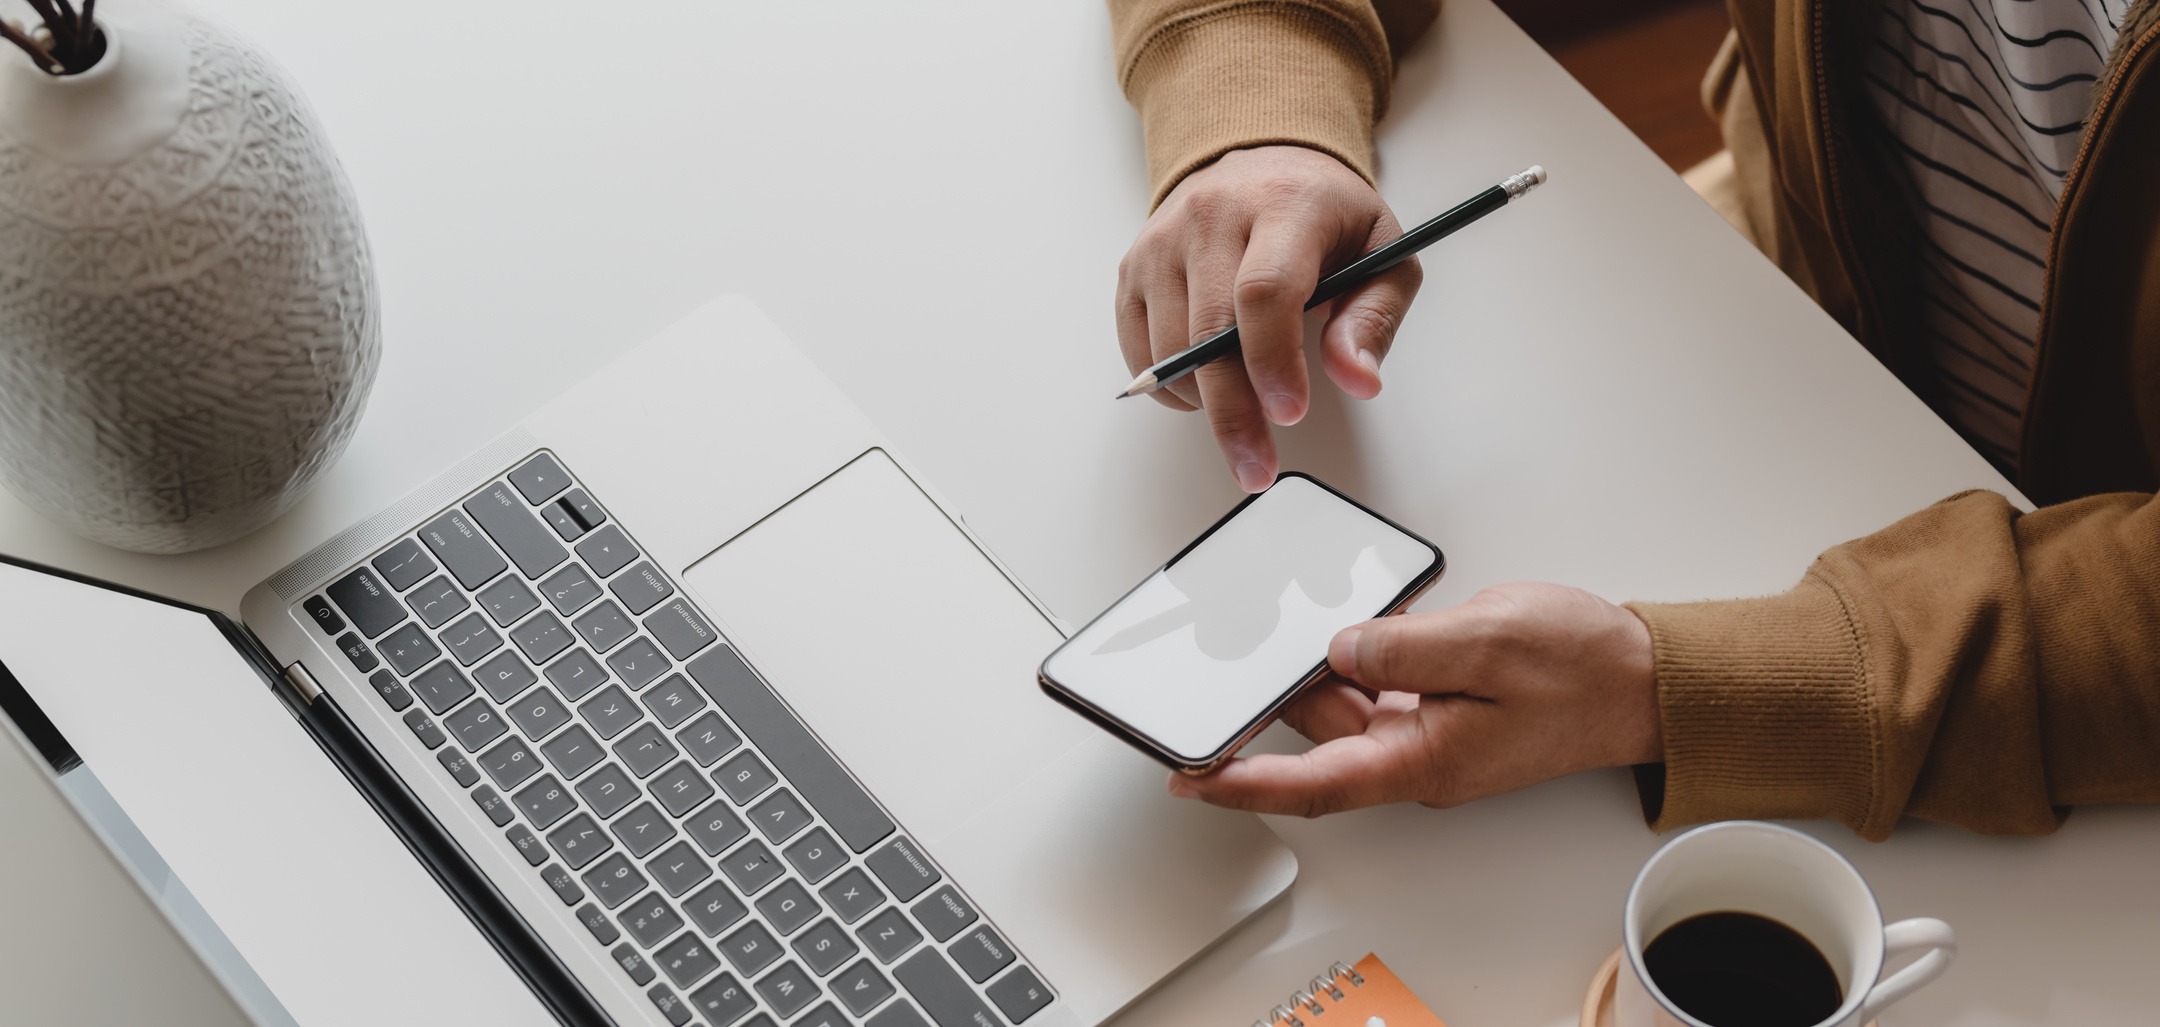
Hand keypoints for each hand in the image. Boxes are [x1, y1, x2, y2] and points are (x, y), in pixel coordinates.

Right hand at [1116, 146, 1422, 491]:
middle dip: (1234, 412)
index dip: (1273, 360)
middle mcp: (1212, 214)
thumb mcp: (1382, 253)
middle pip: (1209, 330)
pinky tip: (1208, 390)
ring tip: (1244, 423)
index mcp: (1284, 204)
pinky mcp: (1133, 267)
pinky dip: (1171, 386)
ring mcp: (1163, 241)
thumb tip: (1358, 379)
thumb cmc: (1325, 216)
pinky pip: (1139, 347)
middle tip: (1256, 466)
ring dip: (1206, 404)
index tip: (1289, 412)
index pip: (1265, 290)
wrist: (1261, 163)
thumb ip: (1374, 317)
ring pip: (1169, 347)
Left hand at [1167, 583, 1661, 815]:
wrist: (1645, 680)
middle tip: (1240, 654)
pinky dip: (1364, 654)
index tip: (1189, 776)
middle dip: (1280, 695)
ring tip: (1315, 617)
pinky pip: (1381, 686)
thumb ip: (1404, 646)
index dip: (1243, 783)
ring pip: (1347, 705)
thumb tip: (1340, 647)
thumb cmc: (1586, 670)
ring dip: (1326, 666)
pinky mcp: (1442, 708)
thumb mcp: (1489, 640)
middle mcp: (1419, 757)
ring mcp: (1430, 733)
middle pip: (1322, 736)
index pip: (1312, 784)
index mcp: (1425, 760)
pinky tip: (1368, 618)